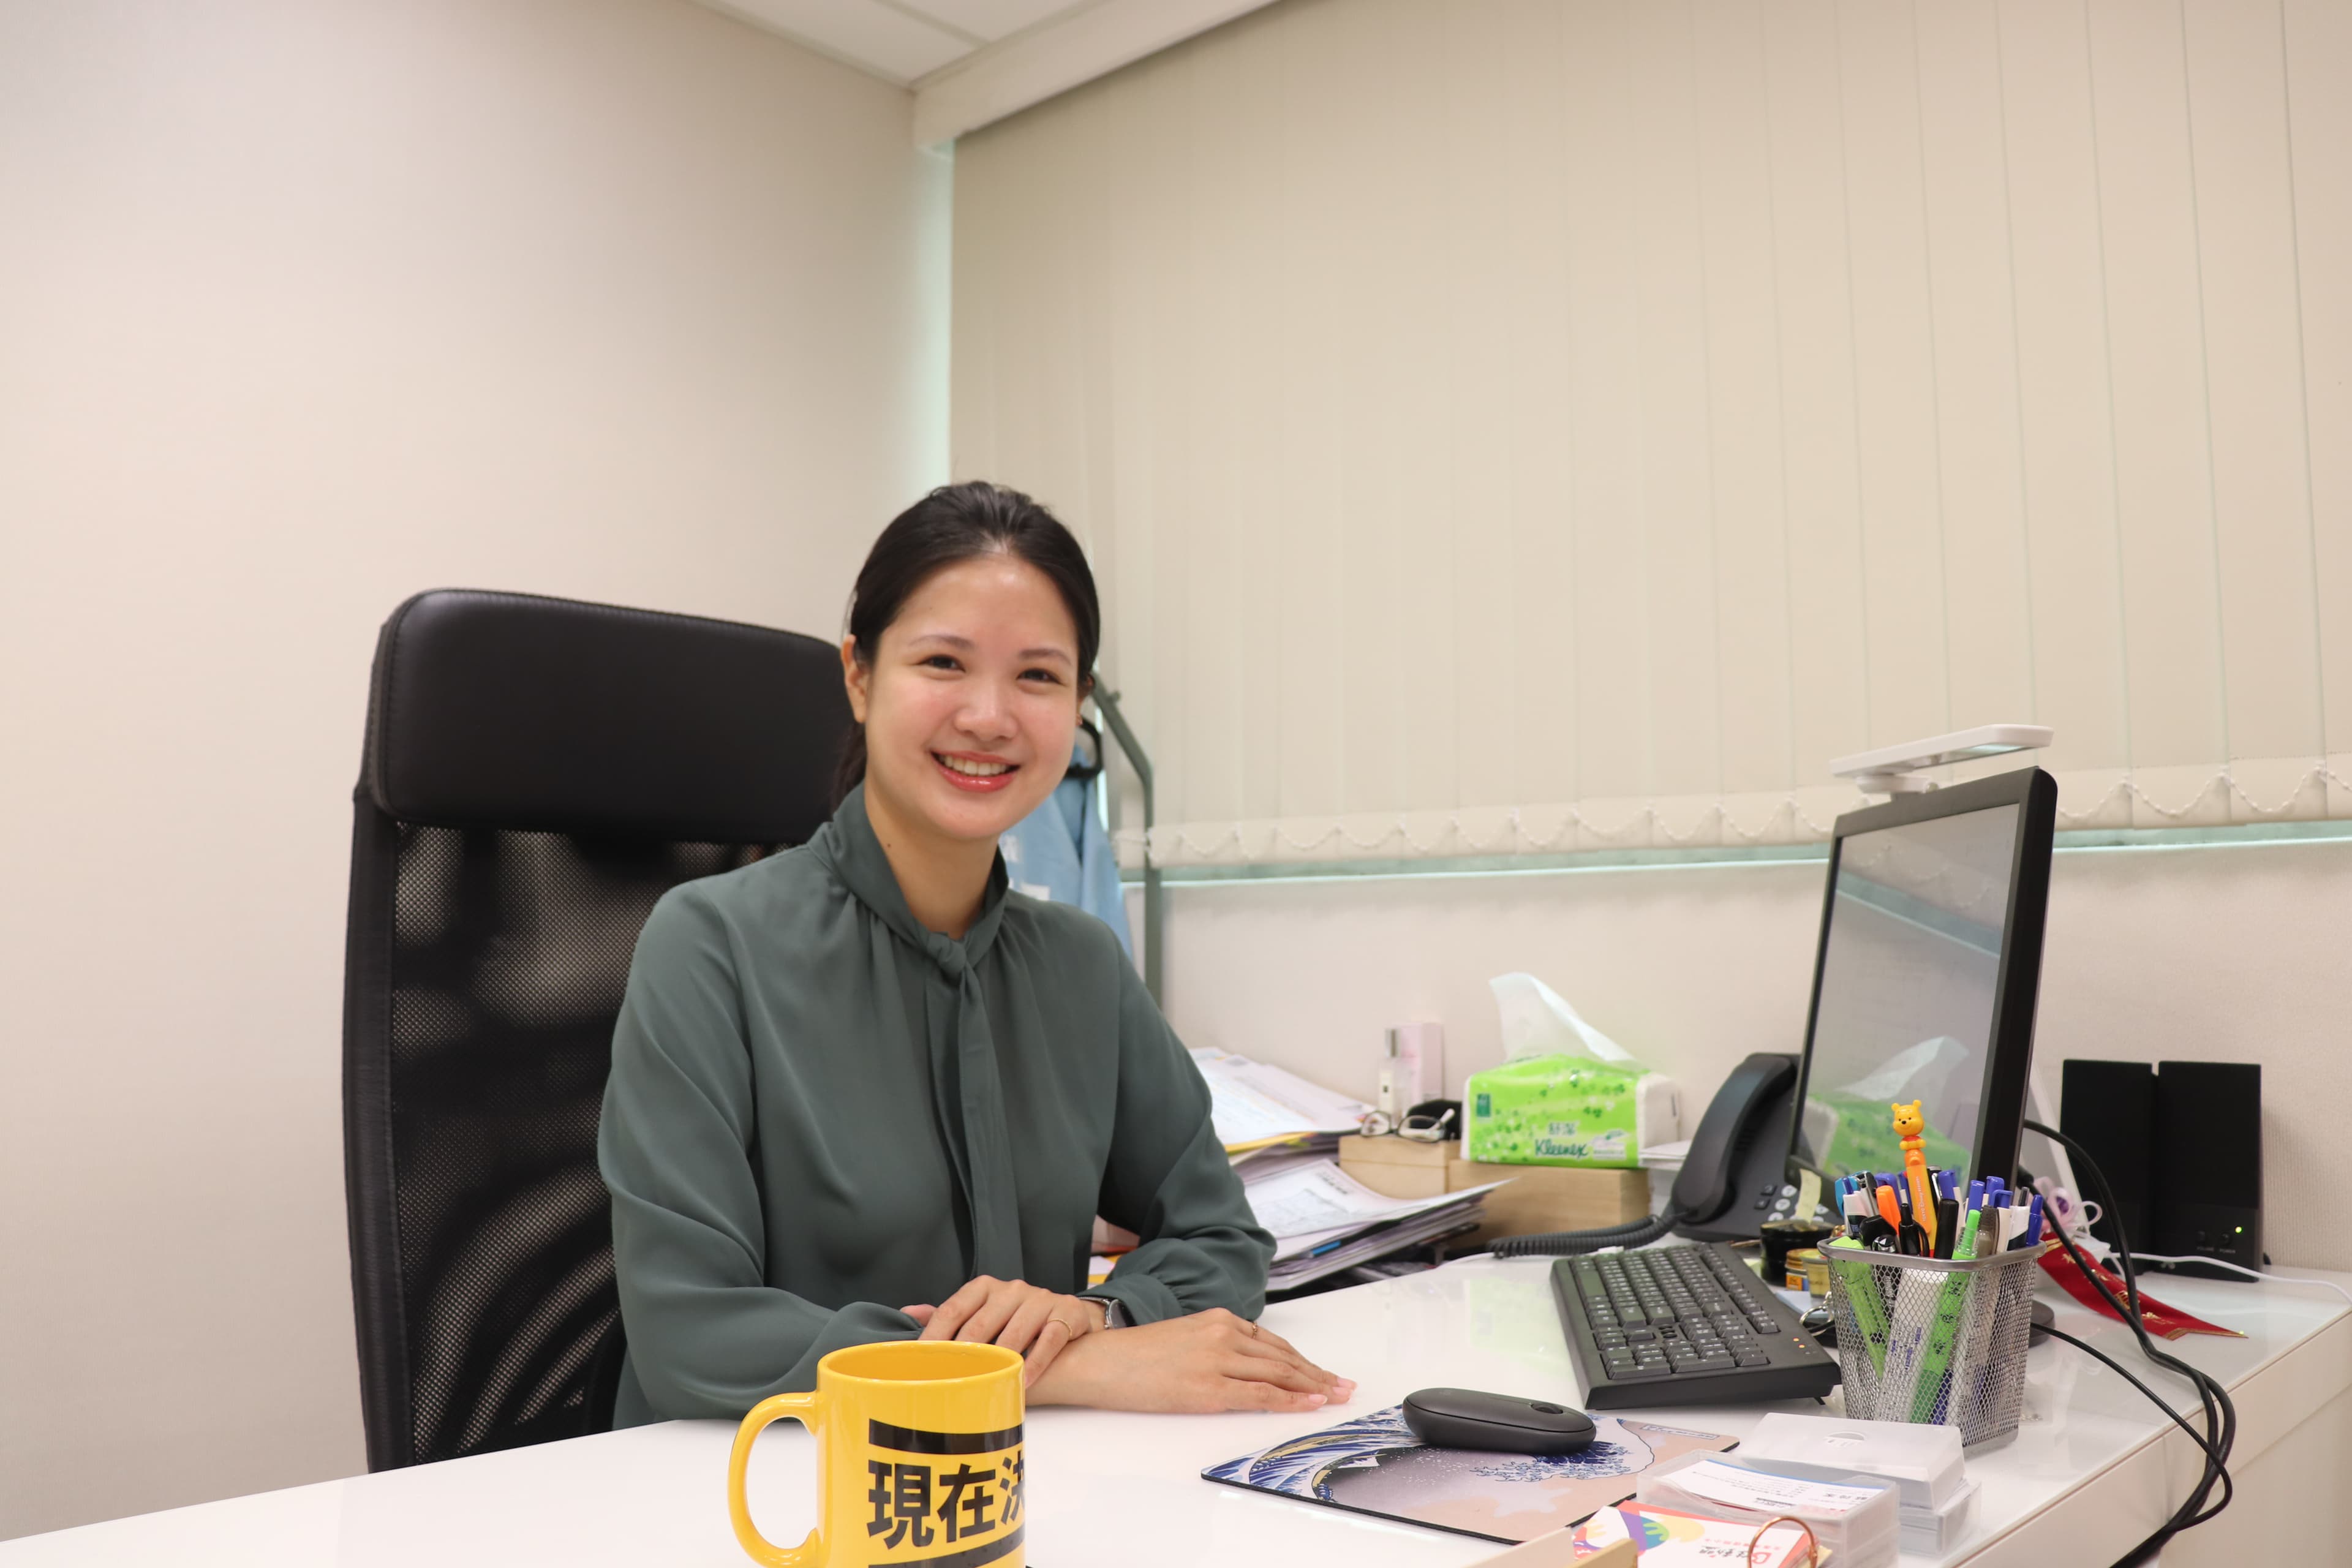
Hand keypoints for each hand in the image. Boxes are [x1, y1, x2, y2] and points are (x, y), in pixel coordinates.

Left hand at [898, 1276, 1106, 1386]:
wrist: (1068, 1316)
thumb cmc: (1015, 1318)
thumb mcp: (982, 1312)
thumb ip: (950, 1314)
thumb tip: (907, 1311)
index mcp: (984, 1287)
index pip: (953, 1309)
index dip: (935, 1336)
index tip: (921, 1361)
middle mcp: (1011, 1289)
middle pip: (981, 1323)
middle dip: (964, 1354)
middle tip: (949, 1379)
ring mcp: (1040, 1299)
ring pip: (1015, 1332)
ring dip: (1001, 1361)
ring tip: (987, 1384)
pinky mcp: (1065, 1313)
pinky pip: (1049, 1340)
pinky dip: (1035, 1362)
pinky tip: (1023, 1380)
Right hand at [1025, 1307, 1354, 1412]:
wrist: (1102, 1361)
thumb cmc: (1137, 1355)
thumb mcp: (1185, 1338)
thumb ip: (1217, 1346)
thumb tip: (1246, 1367)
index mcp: (1218, 1319)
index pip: (1273, 1343)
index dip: (1304, 1361)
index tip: (1324, 1373)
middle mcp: (1223, 1334)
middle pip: (1283, 1358)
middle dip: (1317, 1374)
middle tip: (1344, 1386)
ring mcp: (1217, 1360)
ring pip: (1278, 1374)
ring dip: (1312, 1386)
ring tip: (1335, 1396)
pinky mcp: (1208, 1388)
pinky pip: (1259, 1395)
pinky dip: (1290, 1399)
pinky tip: (1310, 1403)